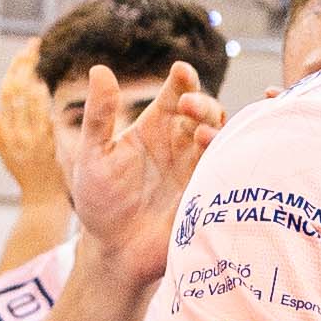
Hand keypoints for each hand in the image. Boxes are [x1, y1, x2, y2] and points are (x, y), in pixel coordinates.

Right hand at [0, 59, 64, 213]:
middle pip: (15, 91)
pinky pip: (40, 119)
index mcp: (3, 132)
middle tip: (33, 44)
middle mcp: (14, 134)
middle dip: (24, 64)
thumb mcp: (5, 150)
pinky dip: (39, 102)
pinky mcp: (43, 148)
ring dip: (30, 77)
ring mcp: (29, 141)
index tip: (24, 51)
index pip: (6, 93)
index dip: (14, 70)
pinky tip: (41, 85)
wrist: (41, 197)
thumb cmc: (24, 172)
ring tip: (36, 56)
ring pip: (25, 103)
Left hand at [52, 67, 218, 285]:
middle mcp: (182, 142)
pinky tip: (214, 158)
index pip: (177, 92)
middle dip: (202, 102)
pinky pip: (228, 170)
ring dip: (216, 129)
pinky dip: (227, 159)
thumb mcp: (92, 156)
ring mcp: (198, 168)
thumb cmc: (101, 202)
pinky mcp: (209, 193)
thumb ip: (98, 116)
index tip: (181, 72)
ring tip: (201, 133)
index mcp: (157, 126)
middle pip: (206, 111)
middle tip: (188, 104)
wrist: (114, 252)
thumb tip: (99, 69)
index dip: (184, 78)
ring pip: (222, 136)